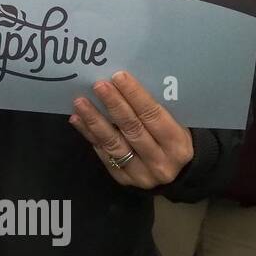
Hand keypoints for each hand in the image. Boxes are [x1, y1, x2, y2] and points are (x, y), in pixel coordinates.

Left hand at [69, 70, 193, 187]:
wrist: (176, 172)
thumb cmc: (172, 139)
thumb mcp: (177, 125)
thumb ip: (156, 109)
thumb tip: (124, 83)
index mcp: (178, 144)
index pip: (153, 116)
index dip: (135, 95)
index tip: (118, 76)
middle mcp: (161, 162)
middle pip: (132, 129)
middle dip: (114, 104)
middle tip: (98, 85)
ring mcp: (141, 174)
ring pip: (113, 143)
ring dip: (94, 120)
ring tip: (80, 102)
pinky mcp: (123, 179)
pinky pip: (103, 154)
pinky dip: (89, 135)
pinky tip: (77, 119)